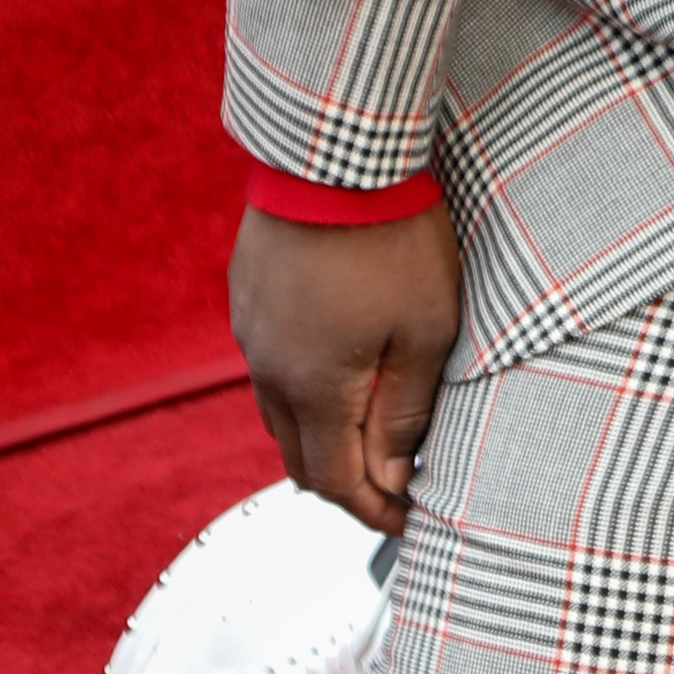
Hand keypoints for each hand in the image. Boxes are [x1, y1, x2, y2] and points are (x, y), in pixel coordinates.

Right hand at [228, 206, 461, 535]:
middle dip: (346, 484)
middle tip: (394, 488)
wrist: (335, 154)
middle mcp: (268, 368)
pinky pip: (270, 369)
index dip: (373, 510)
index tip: (408, 520)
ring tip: (371, 437)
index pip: (336, 482)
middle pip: (300, 459)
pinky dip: (303, 393)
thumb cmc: (392, 237)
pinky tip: (340, 377)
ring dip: (321, 438)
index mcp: (312, 388)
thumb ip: (405, 412)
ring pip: (280, 416)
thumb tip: (393, 477)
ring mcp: (251, 332)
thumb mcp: (425, 333)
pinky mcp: (249, 299)